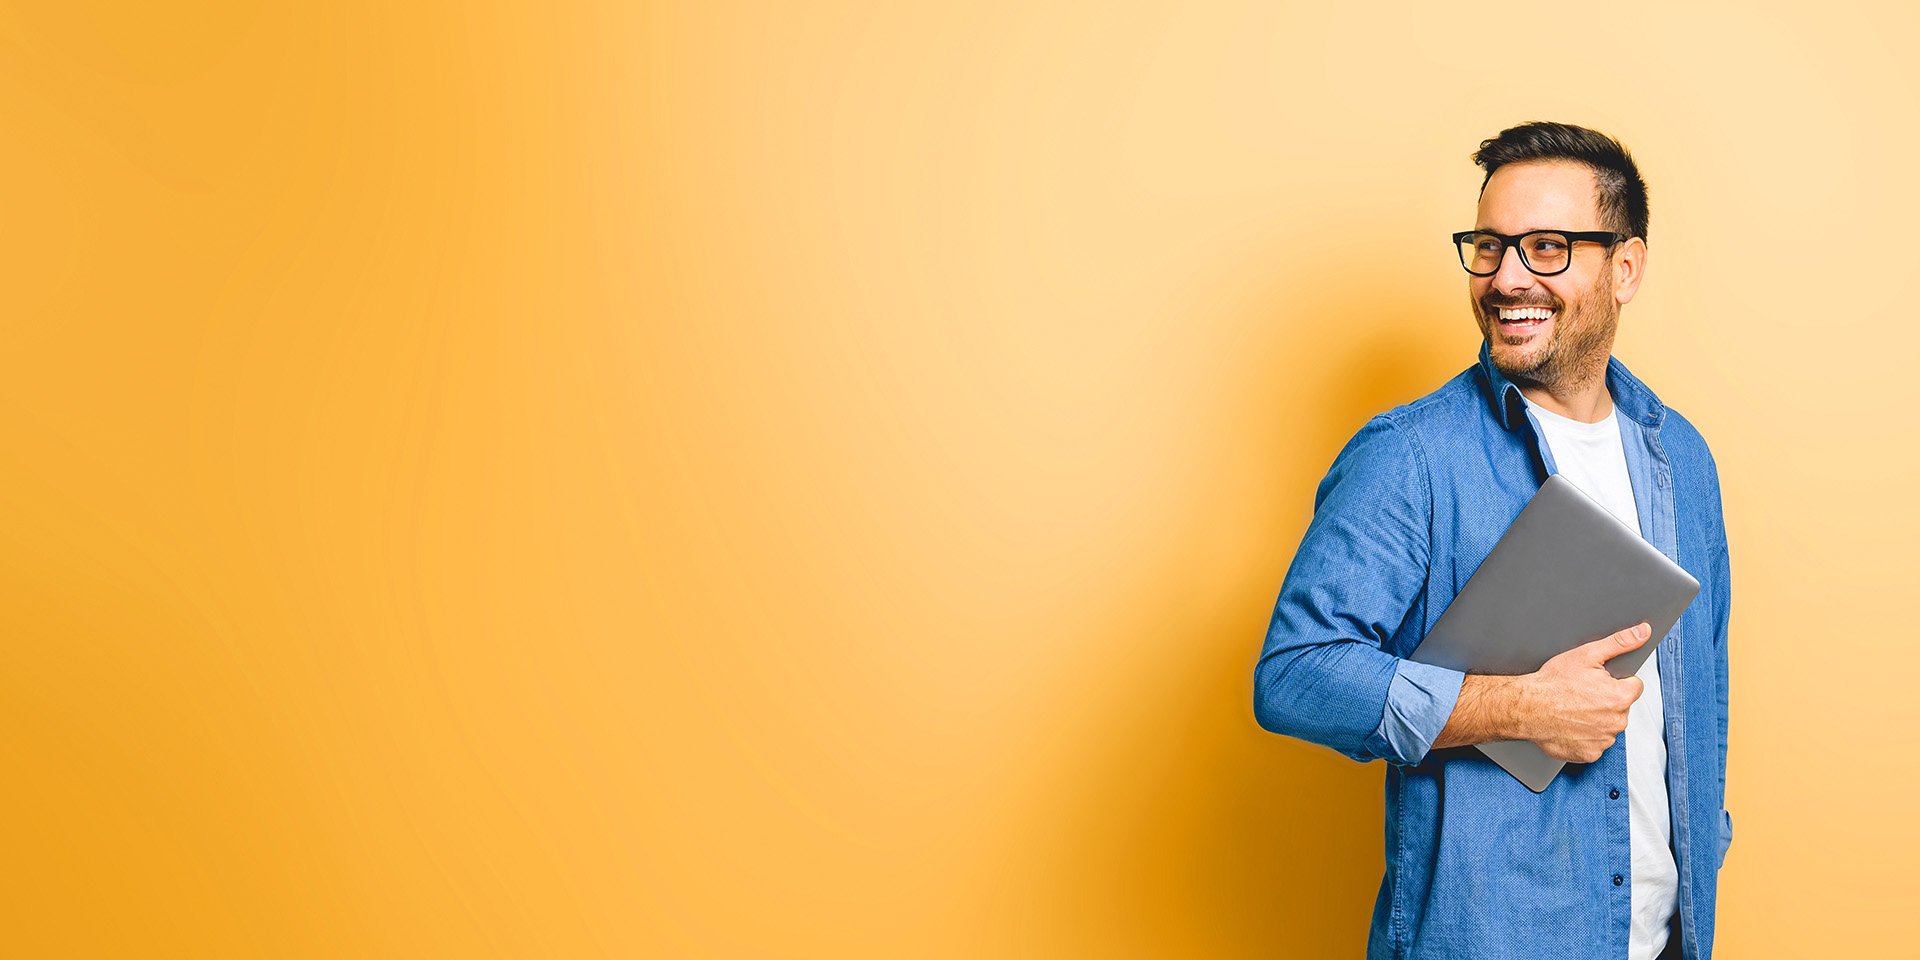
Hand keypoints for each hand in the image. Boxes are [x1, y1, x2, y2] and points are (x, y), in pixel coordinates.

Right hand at [1517, 622, 1650, 762]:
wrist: (1526, 707)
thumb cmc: (1552, 683)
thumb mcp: (1586, 654)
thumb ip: (1620, 643)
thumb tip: (1642, 632)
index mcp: (1620, 696)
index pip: (1633, 687)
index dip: (1615, 681)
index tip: (1597, 682)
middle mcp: (1616, 721)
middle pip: (1620, 708)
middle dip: (1606, 701)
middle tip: (1582, 695)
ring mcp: (1603, 740)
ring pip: (1607, 726)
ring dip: (1596, 720)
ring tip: (1574, 710)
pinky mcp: (1590, 754)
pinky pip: (1594, 744)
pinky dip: (1585, 736)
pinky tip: (1571, 725)